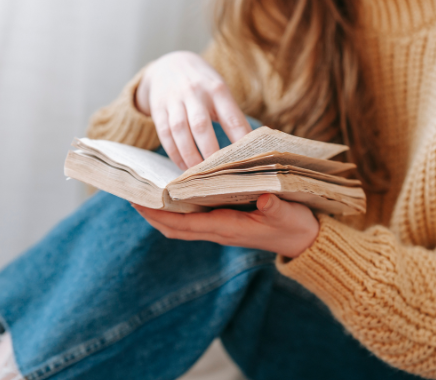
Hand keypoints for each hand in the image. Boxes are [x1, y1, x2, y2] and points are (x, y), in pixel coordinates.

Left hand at [133, 194, 318, 257]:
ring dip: (161, 214)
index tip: (139, 201)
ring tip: (144, 195)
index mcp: (228, 227)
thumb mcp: (288, 213)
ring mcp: (220, 229)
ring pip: (181, 225)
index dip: (160, 214)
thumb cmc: (295, 225)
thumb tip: (263, 197)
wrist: (305, 242)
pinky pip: (193, 221)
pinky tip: (172, 196)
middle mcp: (219, 231)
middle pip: (175, 227)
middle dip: (152, 214)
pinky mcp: (225, 225)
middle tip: (131, 195)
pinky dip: (177, 212)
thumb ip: (274, 206)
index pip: (185, 224)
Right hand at [136, 51, 251, 169]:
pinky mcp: (158, 108)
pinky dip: (174, 153)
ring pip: (180, 131)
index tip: (248, 159)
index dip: (240, 138)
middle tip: (218, 172)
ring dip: (189, 155)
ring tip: (198, 174)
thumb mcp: (220, 90)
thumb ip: (232, 114)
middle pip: (201, 125)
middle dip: (210, 151)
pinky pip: (164, 134)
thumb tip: (251, 145)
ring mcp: (174, 100)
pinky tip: (182, 166)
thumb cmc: (203, 84)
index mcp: (217, 89)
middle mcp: (195, 93)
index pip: (231, 116)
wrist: (170, 64)